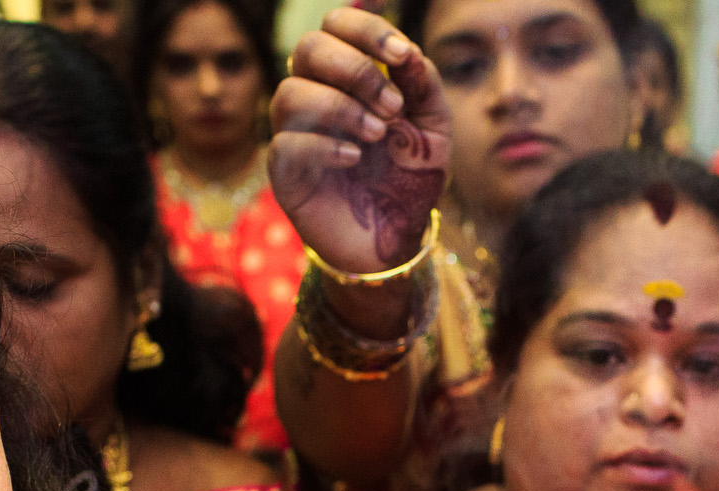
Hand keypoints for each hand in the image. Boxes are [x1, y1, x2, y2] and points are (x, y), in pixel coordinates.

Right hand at [272, 8, 450, 275]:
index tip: (401, 55)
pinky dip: (323, 146)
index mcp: (348, 75)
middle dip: (355, 69)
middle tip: (392, 107)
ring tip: (377, 135)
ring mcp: (295, 132)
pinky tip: (354, 159)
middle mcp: (315, 94)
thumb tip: (406, 52)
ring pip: (290, 93)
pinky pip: (285, 143)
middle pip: (308, 49)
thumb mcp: (433, 128)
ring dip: (340, 108)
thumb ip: (423, 85)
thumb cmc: (410, 176)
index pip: (337, 25)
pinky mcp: (285, 171)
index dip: (366, 29)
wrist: (398, 237)